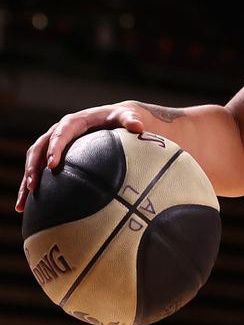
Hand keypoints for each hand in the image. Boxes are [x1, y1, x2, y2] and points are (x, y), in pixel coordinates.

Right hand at [16, 102, 145, 212]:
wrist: (115, 118)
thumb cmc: (121, 118)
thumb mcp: (127, 116)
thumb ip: (131, 120)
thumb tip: (139, 126)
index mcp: (76, 121)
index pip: (62, 132)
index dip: (55, 147)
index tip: (52, 164)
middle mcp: (60, 131)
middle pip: (40, 147)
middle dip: (34, 166)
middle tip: (33, 185)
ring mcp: (55, 144)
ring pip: (34, 160)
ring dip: (27, 180)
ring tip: (23, 203)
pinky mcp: (55, 155)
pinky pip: (39, 170)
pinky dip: (31, 186)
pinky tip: (26, 208)